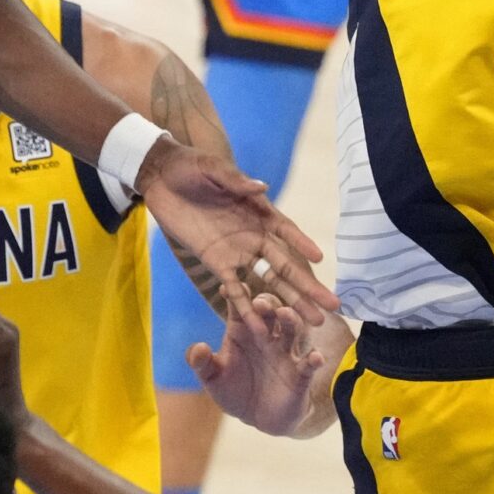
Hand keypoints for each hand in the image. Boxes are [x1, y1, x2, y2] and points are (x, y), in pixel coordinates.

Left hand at [139, 141, 335, 322]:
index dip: (302, 244)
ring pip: (267, 281)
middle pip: (285, 264)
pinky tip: (259, 327)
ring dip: (288, 302)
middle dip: (308, 286)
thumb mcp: (212, 169)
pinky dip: (246, 308)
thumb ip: (235, 181)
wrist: (161, 177)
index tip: (320, 259)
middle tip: (332, 306)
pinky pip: (234, 289)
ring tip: (312, 322)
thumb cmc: (190, 166)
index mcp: (257, 210)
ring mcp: (235, 251)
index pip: (285, 230)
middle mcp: (252, 235)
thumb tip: (262, 187)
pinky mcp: (215, 262)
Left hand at [188, 292, 328, 436]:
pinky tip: (316, 357)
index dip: (234, 297)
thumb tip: (198, 348)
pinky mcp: (300, 373)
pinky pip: (309, 364)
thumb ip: (203, 364)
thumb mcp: (213, 379)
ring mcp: (285, 352)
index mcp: (242, 330)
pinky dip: (313, 360)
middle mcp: (266, 335)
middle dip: (266, 304)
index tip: (226, 288)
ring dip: (291, 321)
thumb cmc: (234, 391)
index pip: (239, 307)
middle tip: (260, 302)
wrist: (259, 418)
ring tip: (286, 315)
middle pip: (269, 312)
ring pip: (292, 330)